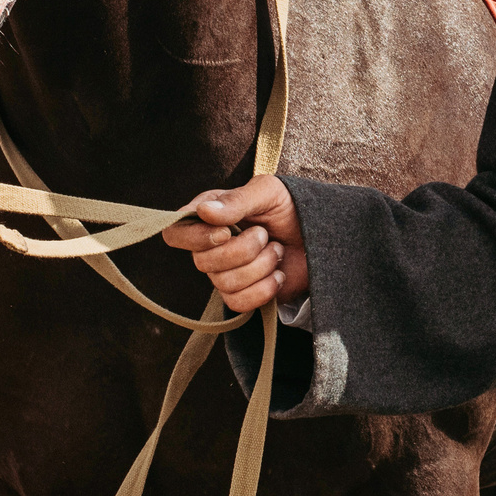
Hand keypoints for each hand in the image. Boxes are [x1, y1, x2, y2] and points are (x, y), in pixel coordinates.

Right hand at [163, 174, 307, 311]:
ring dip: (260, 267)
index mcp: (207, 216)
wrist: (320, 235)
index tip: (225, 232)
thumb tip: (204, 212)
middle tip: (266, 235)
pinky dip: (263, 289)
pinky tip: (278, 274)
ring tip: (277, 250)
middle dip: (243, 250)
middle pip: (202, 262)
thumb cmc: (289, 207)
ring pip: (224, 283)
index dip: (196, 238)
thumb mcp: (267, 192)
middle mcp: (209, 246)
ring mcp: (224, 272)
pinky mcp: (242, 294)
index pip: (175, 233)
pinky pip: (238, 303)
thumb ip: (236, 200)